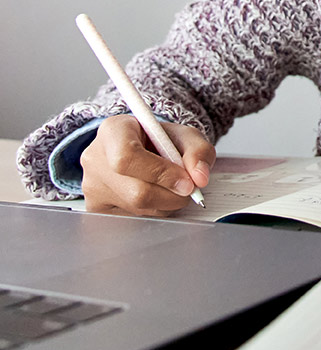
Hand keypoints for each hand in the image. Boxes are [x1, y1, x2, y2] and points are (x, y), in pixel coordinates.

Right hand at [80, 114, 214, 215]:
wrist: (140, 147)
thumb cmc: (158, 139)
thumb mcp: (184, 135)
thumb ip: (198, 150)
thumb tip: (200, 177)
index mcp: (113, 130)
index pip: (128, 157)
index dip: (160, 173)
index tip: (187, 181)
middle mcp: (95, 158)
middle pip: (135, 191)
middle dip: (171, 195)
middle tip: (189, 189)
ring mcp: (92, 186)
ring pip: (136, 209)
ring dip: (165, 204)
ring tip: (172, 187)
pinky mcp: (96, 208)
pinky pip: (131, 218)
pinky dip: (153, 211)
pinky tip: (157, 195)